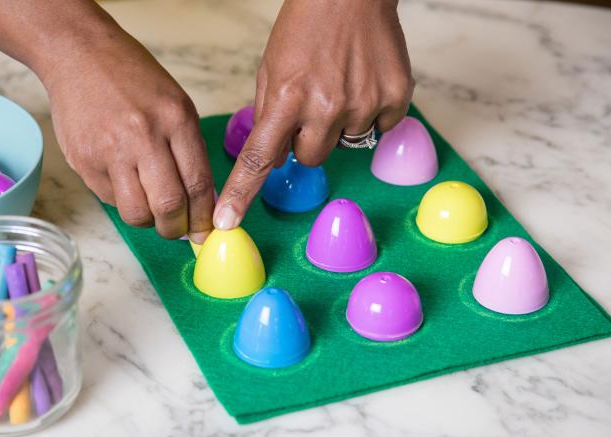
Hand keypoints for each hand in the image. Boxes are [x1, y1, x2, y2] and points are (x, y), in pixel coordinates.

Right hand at [44, 26, 214, 241]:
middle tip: (181, 230)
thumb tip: (202, 200)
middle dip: (178, 229)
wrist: (79, 54)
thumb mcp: (178, 105)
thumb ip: (191, 151)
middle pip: (168, 206)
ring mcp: (109, 151)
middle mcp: (143, 137)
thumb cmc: (135, 79)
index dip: (204, 217)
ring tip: (154, 209)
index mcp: (176, 120)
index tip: (206, 230)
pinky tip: (128, 184)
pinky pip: (111, 201)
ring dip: (150, 221)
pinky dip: (125, 202)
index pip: (197, 184)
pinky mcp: (84, 162)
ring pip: (136, 213)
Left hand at [214, 0, 412, 228]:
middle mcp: (326, 106)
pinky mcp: (395, 99)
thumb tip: (274, 160)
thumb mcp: (272, 69)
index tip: (227, 221)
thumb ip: (269, 117)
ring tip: (340, 85)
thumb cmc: (305, 28)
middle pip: (310, 158)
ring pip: (345, 144)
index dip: (241, 192)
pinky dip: (370, 113)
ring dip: (339, 124)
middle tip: (313, 104)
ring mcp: (364, 104)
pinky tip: (364, 83)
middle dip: (307, 139)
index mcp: (287, 97)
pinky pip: (378, 128)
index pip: (259, 158)